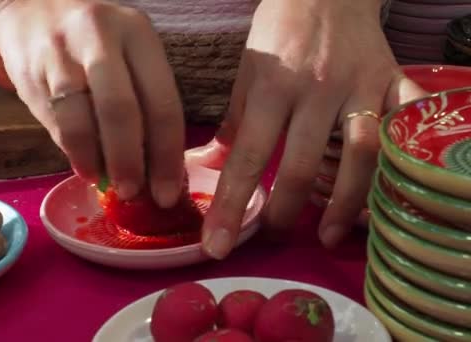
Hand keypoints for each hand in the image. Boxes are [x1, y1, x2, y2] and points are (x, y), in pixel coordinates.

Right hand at [0, 0, 185, 206]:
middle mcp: (100, 38)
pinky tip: (83, 165)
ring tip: (105, 182)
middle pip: (121, 112)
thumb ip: (141, 99)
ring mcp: (60, 53)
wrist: (31, 4)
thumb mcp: (127, 51)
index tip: (168, 192)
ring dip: (95, 162)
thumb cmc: (93, 37)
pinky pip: (55, 122)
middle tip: (133, 193)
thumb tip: (153, 167)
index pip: (162, 102)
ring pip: (81, 120)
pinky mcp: (30, 71)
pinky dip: (72, 151)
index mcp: (138, 33)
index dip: (167, 156)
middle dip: (130, 162)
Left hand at [186, 0, 427, 257]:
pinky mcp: (394, 81)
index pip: (247, 156)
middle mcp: (316, 90)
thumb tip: (205, 167)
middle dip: (286, 213)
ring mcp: (361, 86)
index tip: (218, 247)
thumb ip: (232, 122)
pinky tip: (390, 192)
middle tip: (275, 236)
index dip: (231, 207)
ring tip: (331, 234)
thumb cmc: (280, 31)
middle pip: (301, 166)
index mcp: (272, 87)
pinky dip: (403, 159)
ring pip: (361, 156)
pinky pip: (406, 125)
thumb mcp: (247, 71)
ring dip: (345, 204)